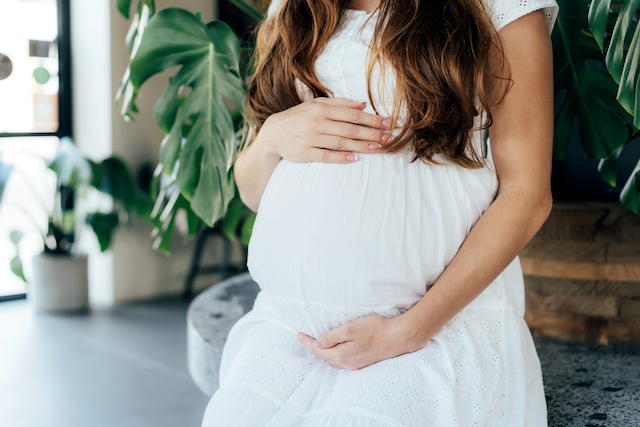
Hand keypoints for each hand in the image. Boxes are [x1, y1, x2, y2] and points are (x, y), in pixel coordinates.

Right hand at [259, 97, 391, 163]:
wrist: (273, 133)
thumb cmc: (299, 117)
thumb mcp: (316, 105)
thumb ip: (339, 104)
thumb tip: (362, 103)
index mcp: (322, 109)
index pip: (352, 114)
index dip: (371, 119)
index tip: (388, 123)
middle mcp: (317, 123)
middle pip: (349, 129)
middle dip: (370, 134)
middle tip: (387, 138)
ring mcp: (310, 138)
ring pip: (340, 143)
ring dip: (360, 146)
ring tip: (376, 149)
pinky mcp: (305, 153)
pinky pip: (326, 156)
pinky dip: (341, 158)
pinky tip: (354, 158)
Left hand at [296, 314, 423, 370]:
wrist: (399, 337)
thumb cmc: (375, 329)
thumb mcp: (350, 329)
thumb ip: (332, 336)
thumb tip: (318, 342)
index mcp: (341, 355)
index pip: (318, 349)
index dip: (306, 342)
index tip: (297, 334)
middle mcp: (347, 363)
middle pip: (324, 356)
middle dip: (313, 347)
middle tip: (304, 338)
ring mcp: (356, 364)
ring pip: (333, 360)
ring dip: (323, 352)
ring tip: (316, 344)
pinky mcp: (363, 362)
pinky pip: (343, 361)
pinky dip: (334, 355)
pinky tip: (334, 351)